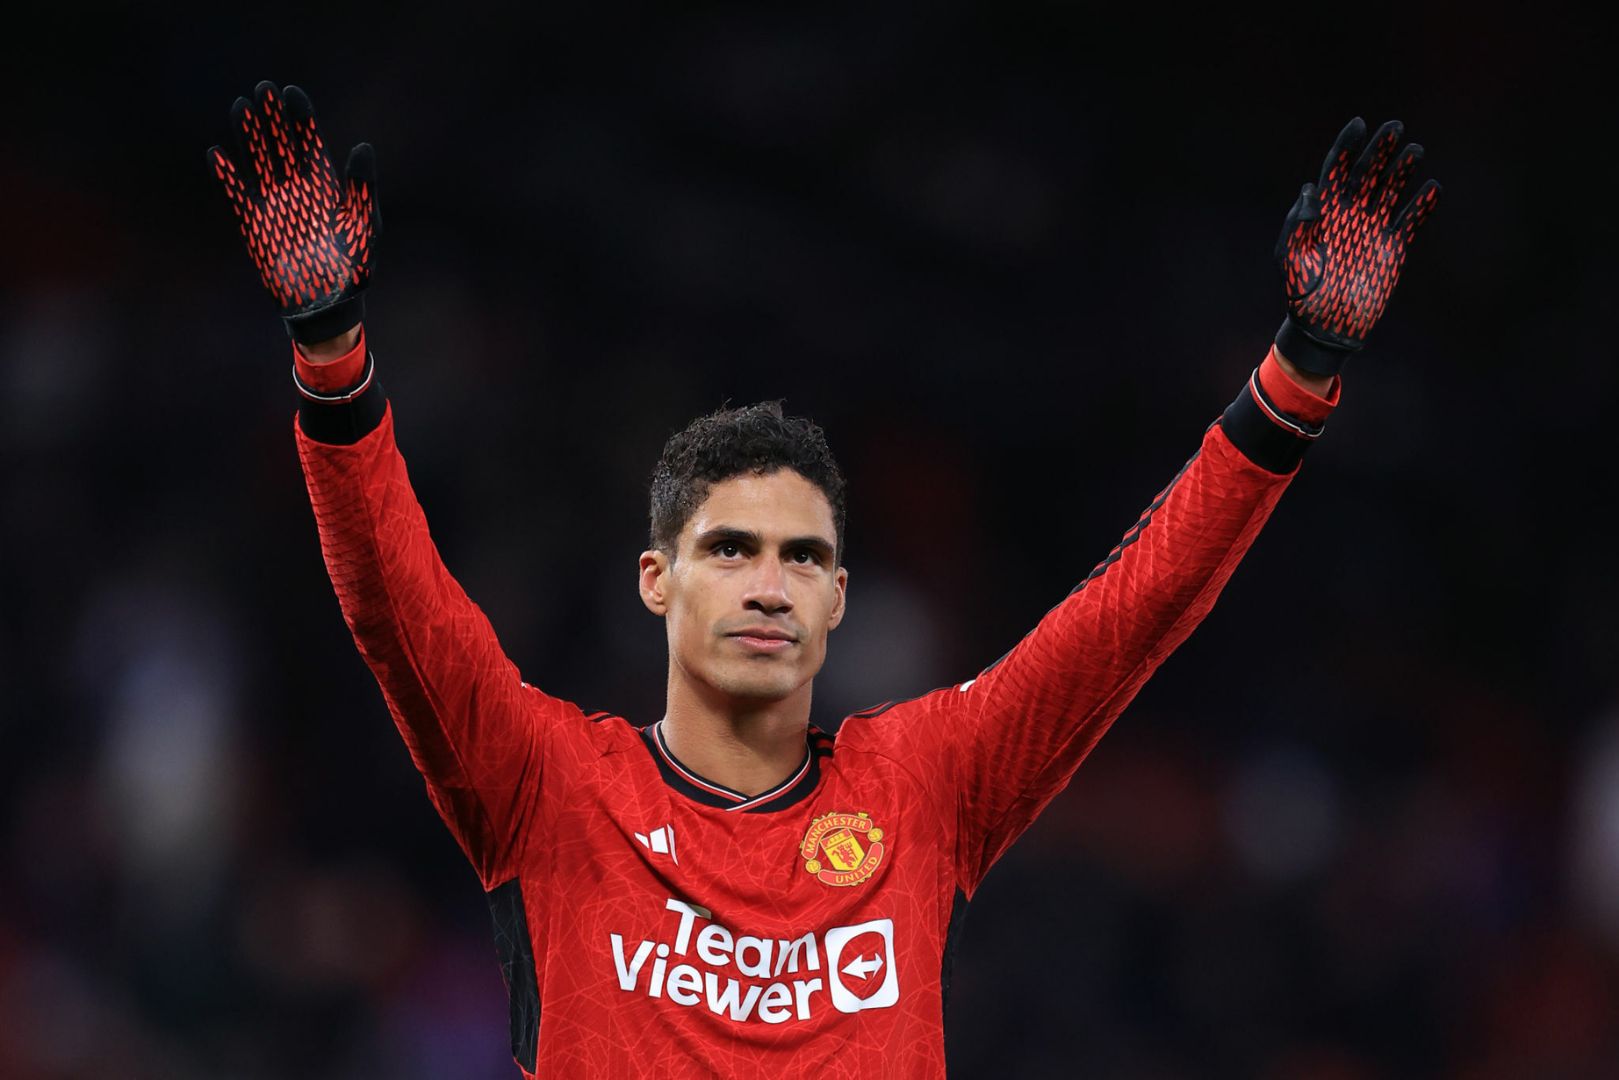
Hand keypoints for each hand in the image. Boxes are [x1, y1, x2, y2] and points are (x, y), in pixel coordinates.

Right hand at [209, 82, 379, 343]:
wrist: (329, 304)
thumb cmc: (354, 266)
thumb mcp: (364, 224)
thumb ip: (362, 187)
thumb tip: (361, 146)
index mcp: (325, 187)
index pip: (310, 143)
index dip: (300, 118)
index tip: (291, 92)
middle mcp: (298, 190)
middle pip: (281, 145)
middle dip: (272, 117)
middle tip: (263, 88)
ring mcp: (274, 205)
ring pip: (258, 162)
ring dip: (249, 135)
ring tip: (240, 105)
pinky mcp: (255, 225)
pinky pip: (237, 196)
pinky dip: (227, 177)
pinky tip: (217, 153)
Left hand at [1274, 118, 1439, 375]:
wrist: (1324, 326)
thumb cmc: (1300, 292)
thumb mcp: (1291, 257)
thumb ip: (1298, 223)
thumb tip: (1311, 188)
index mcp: (1323, 212)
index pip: (1336, 170)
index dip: (1347, 147)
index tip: (1359, 125)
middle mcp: (1350, 214)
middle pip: (1367, 173)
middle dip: (1379, 149)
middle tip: (1393, 127)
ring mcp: (1373, 229)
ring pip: (1391, 190)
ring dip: (1402, 169)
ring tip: (1414, 150)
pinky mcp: (1393, 248)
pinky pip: (1411, 221)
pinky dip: (1423, 205)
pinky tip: (1433, 187)